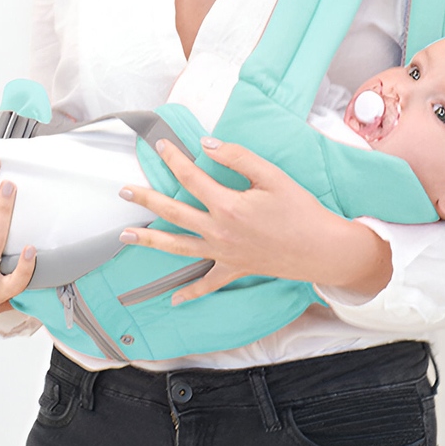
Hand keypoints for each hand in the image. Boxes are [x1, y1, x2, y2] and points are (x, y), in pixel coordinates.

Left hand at [119, 137, 393, 303]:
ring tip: (125, 236)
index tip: (160, 146)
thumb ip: (237, 157)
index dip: (174, 159)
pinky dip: (190, 293)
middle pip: (173, 213)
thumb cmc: (300, 209)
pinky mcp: (234, 269)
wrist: (321, 249)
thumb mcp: (271, 175)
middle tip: (123, 191)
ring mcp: (224, 253)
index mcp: (227, 205)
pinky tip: (174, 300)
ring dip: (150, 241)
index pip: (191, 177)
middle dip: (146, 200)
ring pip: (179, 247)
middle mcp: (219, 231)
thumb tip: (206, 145)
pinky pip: (208, 283)